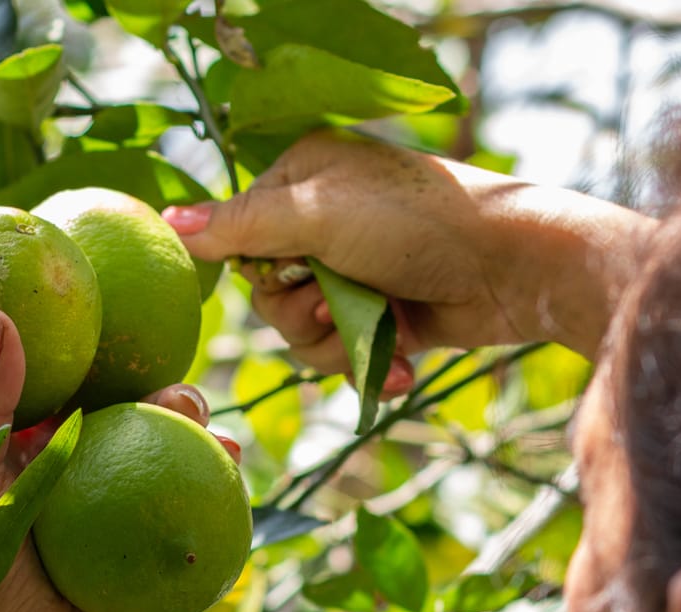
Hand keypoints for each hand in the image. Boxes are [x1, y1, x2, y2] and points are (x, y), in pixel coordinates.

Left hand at [0, 305, 239, 611]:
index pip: (17, 374)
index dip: (47, 329)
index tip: (82, 286)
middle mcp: (42, 478)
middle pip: (95, 402)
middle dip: (132, 372)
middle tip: (158, 359)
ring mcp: (98, 513)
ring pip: (147, 445)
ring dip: (178, 418)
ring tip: (195, 407)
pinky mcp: (143, 547)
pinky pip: (185, 498)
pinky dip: (212, 474)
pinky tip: (232, 457)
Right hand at [163, 131, 652, 367]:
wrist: (512, 269)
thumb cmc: (417, 224)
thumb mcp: (317, 215)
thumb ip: (241, 225)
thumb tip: (168, 224)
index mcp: (303, 177)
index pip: (240, 236)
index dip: (262, 270)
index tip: (292, 272)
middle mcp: (326, 221)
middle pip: (269, 294)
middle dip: (301, 315)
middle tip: (333, 304)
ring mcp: (358, 271)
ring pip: (305, 334)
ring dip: (339, 344)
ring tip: (383, 331)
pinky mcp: (387, 316)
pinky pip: (348, 356)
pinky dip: (373, 366)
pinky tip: (405, 363)